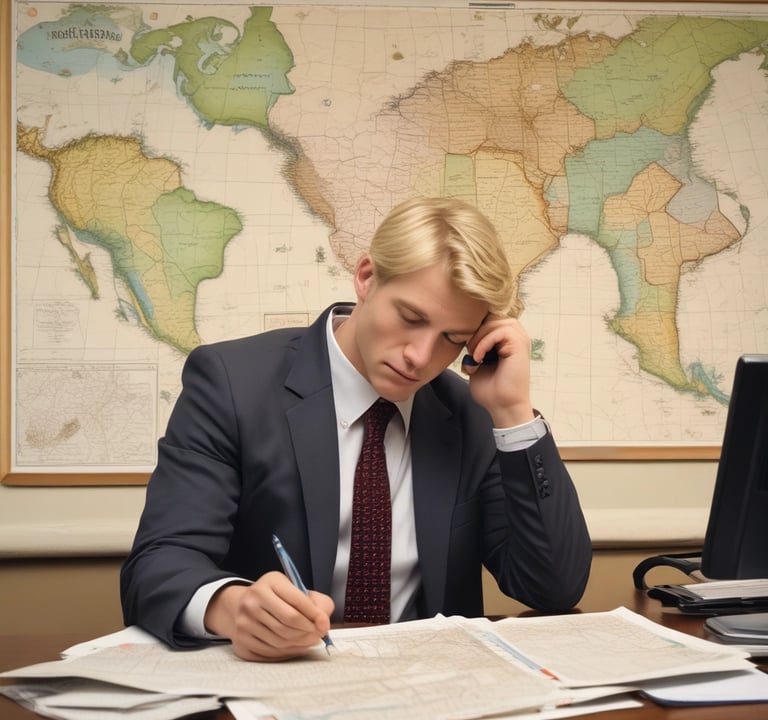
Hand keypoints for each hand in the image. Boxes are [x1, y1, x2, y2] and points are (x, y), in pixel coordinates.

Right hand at [204, 571, 333, 660]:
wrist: (241, 606)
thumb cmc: (276, 598)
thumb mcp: (295, 589)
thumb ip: (316, 602)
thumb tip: (323, 624)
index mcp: (270, 582)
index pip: (298, 600)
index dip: (315, 615)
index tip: (324, 624)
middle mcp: (253, 600)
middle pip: (289, 622)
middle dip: (309, 631)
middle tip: (318, 634)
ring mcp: (244, 621)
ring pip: (281, 640)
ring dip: (300, 643)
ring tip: (308, 640)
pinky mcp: (241, 641)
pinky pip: (270, 652)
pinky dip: (287, 652)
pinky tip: (294, 646)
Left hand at [461, 315, 534, 427]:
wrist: (502, 406)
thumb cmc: (491, 389)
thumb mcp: (476, 361)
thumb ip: (473, 344)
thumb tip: (463, 332)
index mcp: (507, 338)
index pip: (488, 317)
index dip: (474, 328)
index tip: (465, 347)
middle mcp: (516, 335)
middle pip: (490, 315)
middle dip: (475, 331)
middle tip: (469, 352)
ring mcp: (520, 338)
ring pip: (495, 321)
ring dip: (479, 337)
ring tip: (474, 356)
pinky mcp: (520, 344)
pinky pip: (500, 331)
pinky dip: (484, 343)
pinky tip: (479, 358)